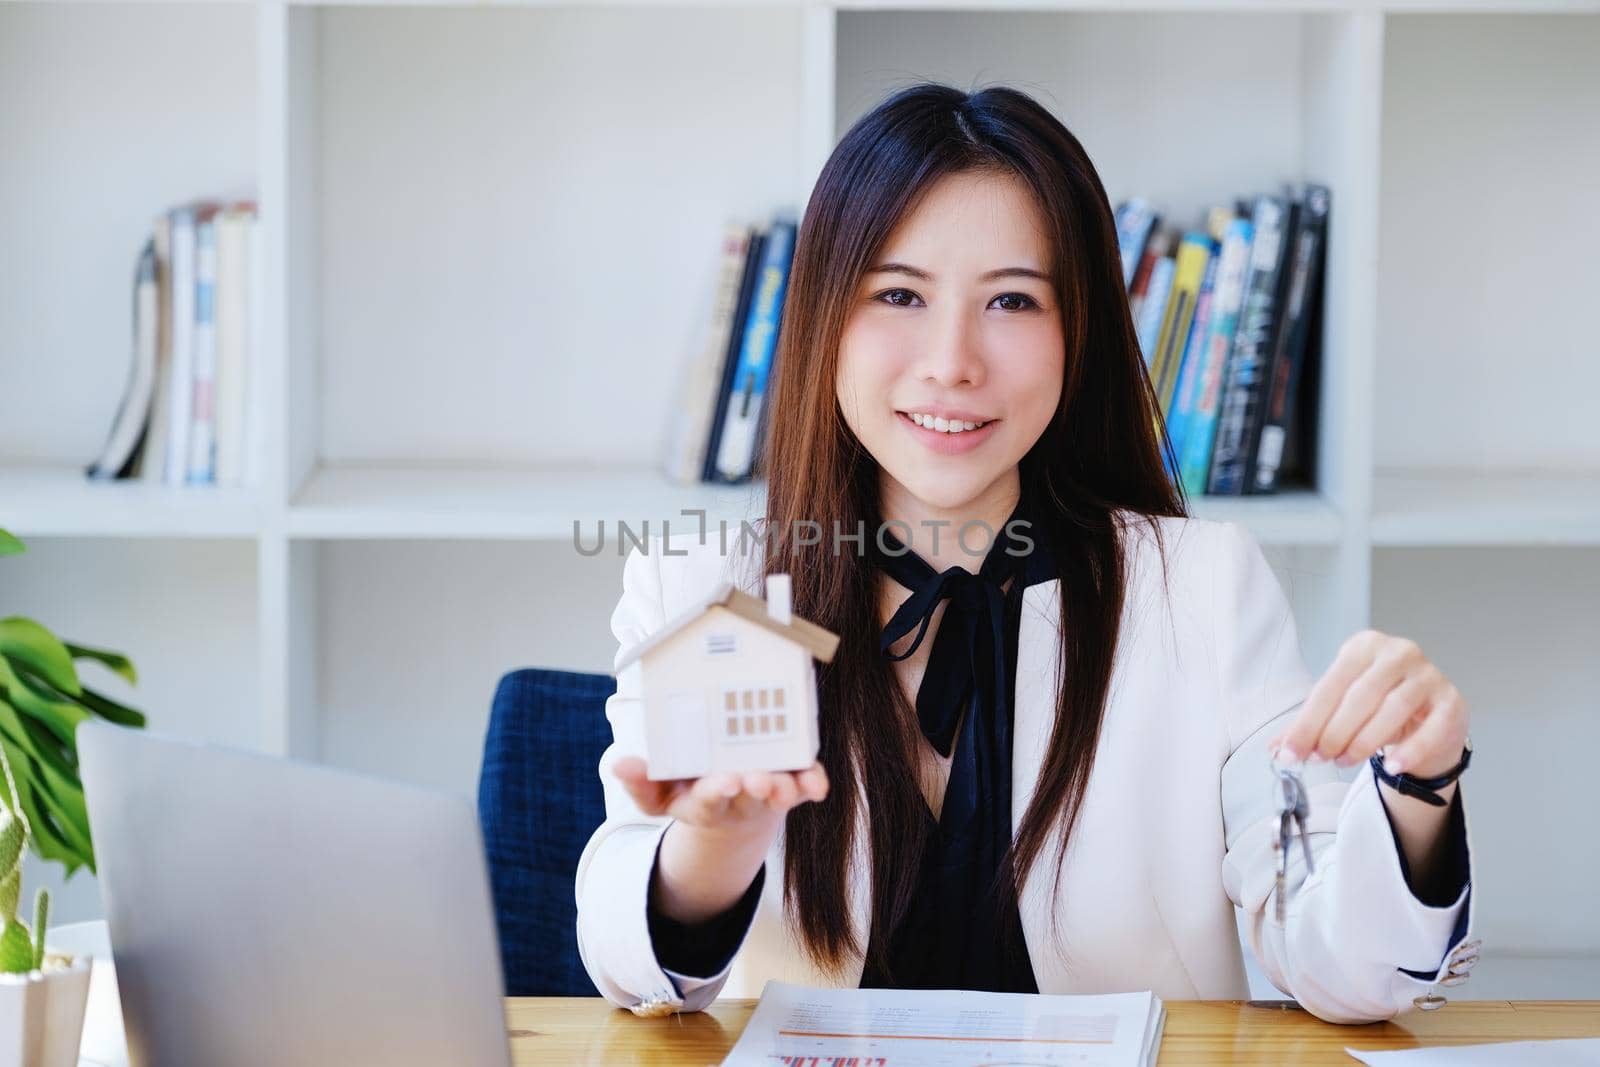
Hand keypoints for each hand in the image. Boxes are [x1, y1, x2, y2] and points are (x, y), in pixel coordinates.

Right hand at [612, 755, 829, 838]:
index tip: (722, 781)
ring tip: (784, 781)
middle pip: (747, 798)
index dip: (715, 792)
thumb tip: (619, 764)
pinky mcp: (791, 787)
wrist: (730, 801)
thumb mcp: (658, 792)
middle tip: (757, 778)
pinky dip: (812, 783)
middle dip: (753, 788)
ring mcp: (767, 796)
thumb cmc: (689, 788)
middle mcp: (738, 801)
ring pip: (779, 795)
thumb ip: (639, 781)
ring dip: (784, 789)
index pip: (708, 800)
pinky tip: (816, 781)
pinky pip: (805, 787)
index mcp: (703, 802)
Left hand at [1273, 629, 1469, 778]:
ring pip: (1393, 708)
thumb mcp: (1340, 709)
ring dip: (1364, 740)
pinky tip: (1391, 767)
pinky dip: (1410, 750)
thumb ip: (1310, 727)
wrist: (1428, 718)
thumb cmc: (1377, 707)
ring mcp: (1428, 675)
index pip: (1330, 685)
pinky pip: (1431, 728)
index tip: (1291, 753)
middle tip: (1321, 758)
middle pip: (1360, 695)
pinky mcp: (1452, 702)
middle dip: (1334, 731)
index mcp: (1363, 646)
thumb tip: (1277, 750)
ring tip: (1345, 762)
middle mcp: (1398, 653)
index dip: (1308, 722)